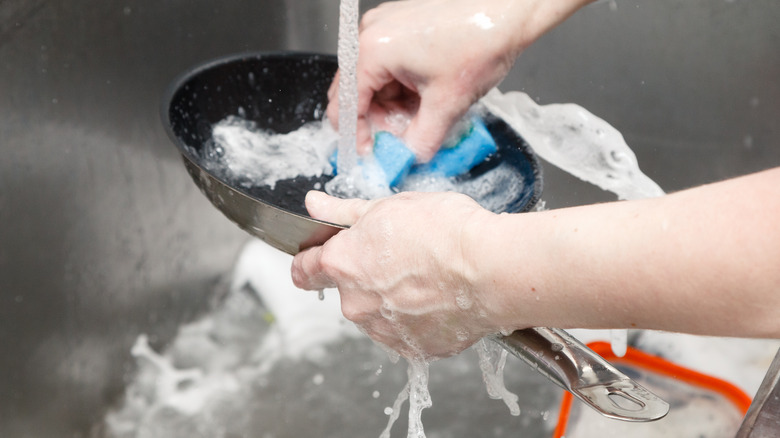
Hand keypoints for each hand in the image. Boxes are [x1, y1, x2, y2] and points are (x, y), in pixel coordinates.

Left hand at [291, 190, 498, 359]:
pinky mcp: (414, 349)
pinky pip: (406, 332)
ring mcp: (383, 331)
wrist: (491, 270)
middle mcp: (355, 303)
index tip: (320, 257)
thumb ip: (344, 212)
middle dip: (367, 276)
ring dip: (392, 299)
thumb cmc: (446, 232)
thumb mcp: (389, 206)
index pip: (304, 269)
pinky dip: (418, 319)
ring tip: (428, 277)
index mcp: (342, 264)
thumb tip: (314, 205)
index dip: (311, 260)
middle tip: (402, 255)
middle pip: (348, 290)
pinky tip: (439, 297)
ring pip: (377, 313)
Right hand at [327, 0, 592, 160]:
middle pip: (357, 93)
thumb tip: (407, 159)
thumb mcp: (447, 104)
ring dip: (393, 106)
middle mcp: (371, 34)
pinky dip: (403, 88)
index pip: (346, 105)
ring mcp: (385, 28)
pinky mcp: (400, 26)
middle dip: (379, 122)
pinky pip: (390, 66)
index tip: (372, 154)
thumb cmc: (480, 41)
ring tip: (424, 117)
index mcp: (373, 51)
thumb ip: (421, 140)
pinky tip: (426, 98)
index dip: (357, 136)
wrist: (508, 11)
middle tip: (403, 141)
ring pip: (375, 82)